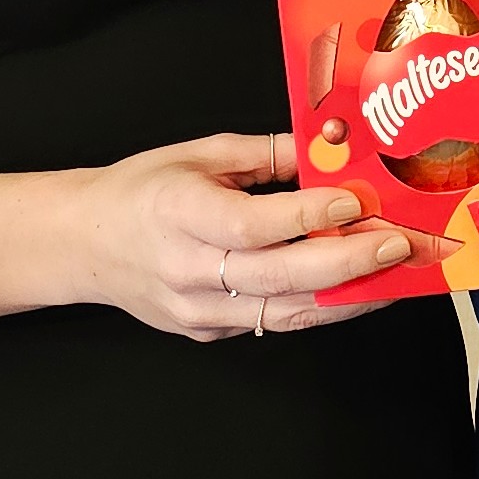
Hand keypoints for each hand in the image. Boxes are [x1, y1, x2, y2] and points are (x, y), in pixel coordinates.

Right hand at [76, 133, 411, 340]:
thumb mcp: (197, 153)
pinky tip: (349, 290)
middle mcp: (188, 267)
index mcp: (180, 211)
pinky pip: (269, 322)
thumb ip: (265, 152)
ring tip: (390, 275)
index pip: (255, 224)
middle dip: (346, 263)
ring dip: (345, 296)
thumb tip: (325, 147)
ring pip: (283, 312)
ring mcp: (196, 308)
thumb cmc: (140, 191)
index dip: (309, 217)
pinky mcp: (206, 331)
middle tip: (395, 245)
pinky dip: (313, 308)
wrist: (84, 245)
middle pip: (279, 276)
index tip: (354, 204)